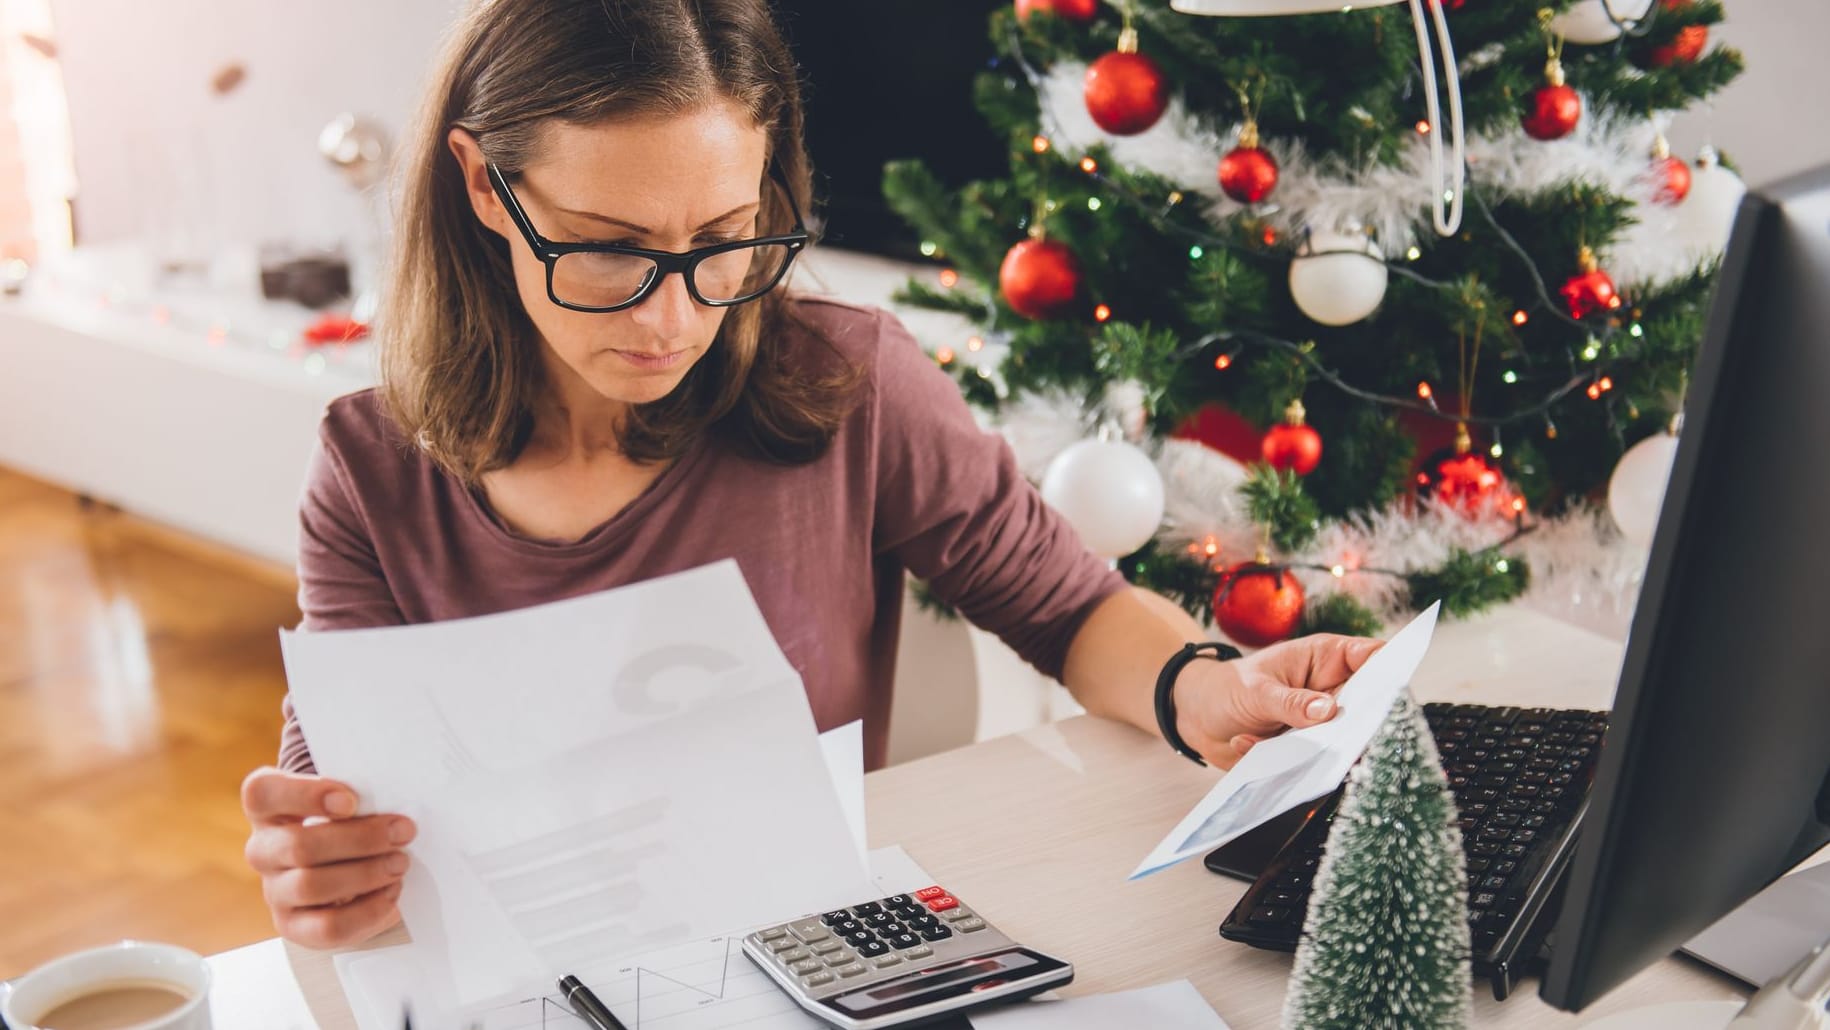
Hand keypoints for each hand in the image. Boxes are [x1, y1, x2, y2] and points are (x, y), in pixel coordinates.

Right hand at [241, 767, 415, 948]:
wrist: (347, 867)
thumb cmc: (349, 821)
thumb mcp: (350, 800)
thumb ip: (361, 797)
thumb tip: (393, 814)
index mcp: (267, 807)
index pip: (263, 793)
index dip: (305, 795)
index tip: (351, 801)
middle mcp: (263, 850)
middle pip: (298, 846)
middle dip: (359, 839)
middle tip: (403, 832)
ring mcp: (275, 891)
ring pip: (311, 886)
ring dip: (365, 874)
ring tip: (400, 864)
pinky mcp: (294, 926)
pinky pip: (328, 926)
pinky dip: (367, 910)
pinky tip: (391, 893)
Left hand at [1172, 634, 1382, 768]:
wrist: (1198, 717)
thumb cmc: (1228, 688)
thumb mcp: (1256, 690)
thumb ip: (1291, 702)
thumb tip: (1329, 711)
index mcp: (1326, 658)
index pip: (1372, 656)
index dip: (1390, 671)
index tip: (1394, 694)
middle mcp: (1332, 690)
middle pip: (1370, 704)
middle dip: (1365, 722)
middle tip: (1348, 736)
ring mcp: (1324, 722)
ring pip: (1350, 738)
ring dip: (1329, 749)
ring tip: (1297, 748)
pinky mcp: (1311, 749)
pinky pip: (1321, 762)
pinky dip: (1297, 764)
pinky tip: (1252, 744)